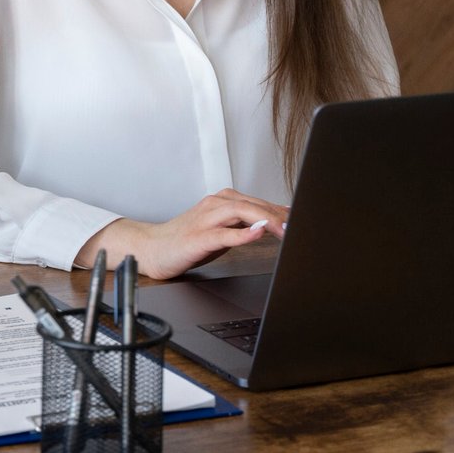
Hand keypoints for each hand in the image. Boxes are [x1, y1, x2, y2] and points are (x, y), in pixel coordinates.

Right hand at [78, 189, 288, 278]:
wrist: (150, 250)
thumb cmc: (186, 241)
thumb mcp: (220, 231)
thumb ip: (243, 225)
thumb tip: (273, 226)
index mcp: (220, 202)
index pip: (257, 202)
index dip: (282, 210)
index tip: (302, 217)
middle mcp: (213, 206)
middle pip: (252, 204)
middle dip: (279, 214)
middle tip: (301, 225)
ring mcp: (204, 220)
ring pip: (239, 212)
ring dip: (265, 219)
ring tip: (285, 228)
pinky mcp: (196, 238)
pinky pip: (222, 233)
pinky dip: (242, 233)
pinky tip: (257, 233)